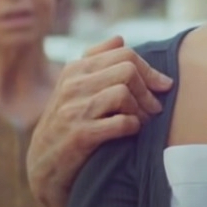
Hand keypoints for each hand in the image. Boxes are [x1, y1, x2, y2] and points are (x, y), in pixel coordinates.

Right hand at [27, 36, 171, 206]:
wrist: (44, 169)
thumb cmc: (67, 125)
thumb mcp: (75, 90)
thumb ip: (95, 61)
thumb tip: (120, 38)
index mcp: (75, 69)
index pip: (124, 53)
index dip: (149, 69)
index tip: (163, 85)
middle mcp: (72, 85)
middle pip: (127, 70)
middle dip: (148, 89)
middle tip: (155, 107)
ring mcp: (74, 110)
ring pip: (124, 93)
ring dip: (142, 110)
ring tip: (144, 121)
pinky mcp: (80, 135)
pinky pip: (120, 122)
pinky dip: (134, 127)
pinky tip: (132, 132)